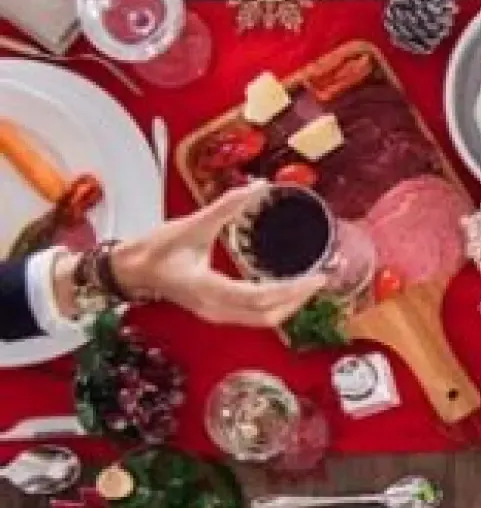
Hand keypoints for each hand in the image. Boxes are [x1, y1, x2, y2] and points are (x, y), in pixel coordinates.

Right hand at [109, 182, 325, 326]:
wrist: (129, 271)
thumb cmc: (154, 250)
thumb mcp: (190, 224)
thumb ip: (224, 206)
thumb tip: (257, 186)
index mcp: (207, 289)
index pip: (258, 298)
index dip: (291, 290)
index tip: (316, 277)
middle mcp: (214, 309)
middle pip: (267, 316)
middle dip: (299, 300)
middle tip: (323, 277)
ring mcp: (216, 315)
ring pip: (263, 320)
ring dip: (291, 305)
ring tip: (312, 283)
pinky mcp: (218, 312)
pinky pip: (255, 316)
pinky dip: (277, 305)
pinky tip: (291, 288)